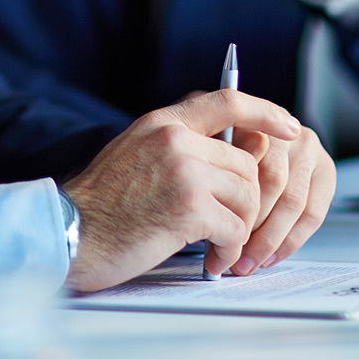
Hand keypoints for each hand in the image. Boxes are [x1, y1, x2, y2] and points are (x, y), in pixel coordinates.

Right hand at [61, 90, 301, 292]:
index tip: (289, 126)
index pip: (227, 100)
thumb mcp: (135, 153)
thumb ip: (177, 145)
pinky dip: (229, 249)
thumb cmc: (101, 205)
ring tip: (218, 246)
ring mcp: (184, 171)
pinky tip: (211, 258)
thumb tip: (228, 154)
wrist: (70, 232)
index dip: (265, 112)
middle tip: (232, 228)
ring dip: (239, 228)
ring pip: (247, 196)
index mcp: (163, 123)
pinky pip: (235, 228)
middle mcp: (175, 139)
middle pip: (247, 163)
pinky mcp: (189, 207)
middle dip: (247, 201)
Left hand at [213, 123, 334, 275]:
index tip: (218, 229)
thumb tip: (209, 209)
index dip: (233, 200)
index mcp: (253, 121)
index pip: (248, 161)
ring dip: (271, 239)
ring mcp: (309, 149)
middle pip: (272, 183)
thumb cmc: (222, 153)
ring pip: (293, 202)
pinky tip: (273, 256)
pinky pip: (313, 214)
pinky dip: (291, 241)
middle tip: (234, 254)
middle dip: (252, 225)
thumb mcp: (206, 147)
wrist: (252, 137)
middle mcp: (285, 131)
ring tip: (251, 262)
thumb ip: (209, 165)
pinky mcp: (326, 171)